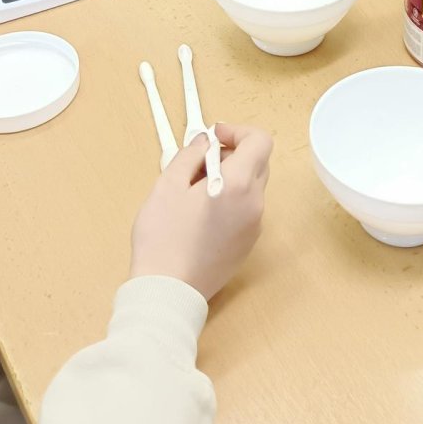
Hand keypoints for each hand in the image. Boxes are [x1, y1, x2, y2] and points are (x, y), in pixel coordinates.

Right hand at [129, 123, 271, 302]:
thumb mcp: (168, 185)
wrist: (168, 292)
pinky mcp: (246, 245)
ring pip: (252, 186)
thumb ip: (189, 155)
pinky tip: (201, 212)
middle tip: (200, 162)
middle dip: (232, 153)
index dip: (237, 131)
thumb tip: (202, 143)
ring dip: (231, 177)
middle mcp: (254, 205)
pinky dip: (231, 200)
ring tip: (195, 190)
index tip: (214, 137)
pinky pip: (246, 209)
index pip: (259, 141)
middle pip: (258, 162)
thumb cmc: (163, 238)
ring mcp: (253, 228)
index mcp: (238, 185)